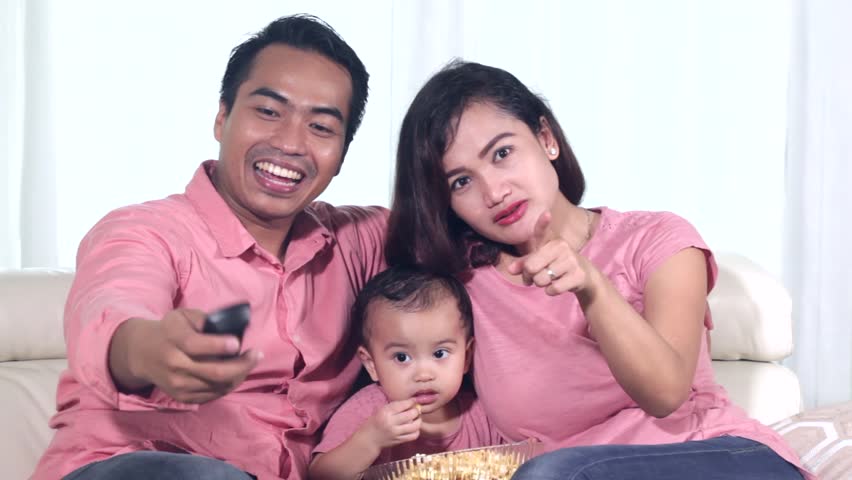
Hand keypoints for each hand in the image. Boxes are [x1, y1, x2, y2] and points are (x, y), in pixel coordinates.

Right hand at [115, 308, 261, 402]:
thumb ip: (203, 319)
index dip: (219, 346)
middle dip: (241, 365)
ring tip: (250, 362)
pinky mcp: (183, 398)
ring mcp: (178, 385)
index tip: (237, 343)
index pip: (195, 346)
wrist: (143, 354)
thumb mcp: (182, 316)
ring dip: (240, 375)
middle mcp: (175, 366)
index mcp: (173, 341)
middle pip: (214, 372)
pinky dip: (230, 384)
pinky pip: (214, 395)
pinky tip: (238, 373)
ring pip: (218, 386)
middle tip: (256, 354)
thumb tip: (229, 327)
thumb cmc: (170, 331)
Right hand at [361, 399, 421, 447]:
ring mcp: (396, 433)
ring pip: (415, 426)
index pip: (403, 405)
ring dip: (418, 420)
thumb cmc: (375, 421)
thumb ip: (395, 406)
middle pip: (411, 414)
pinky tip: (414, 427)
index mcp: (386, 412)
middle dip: (416, 410)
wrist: (369, 439)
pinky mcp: (399, 441)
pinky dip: (416, 430)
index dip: (411, 402)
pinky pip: (413, 436)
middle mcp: (391, 422)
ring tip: (417, 418)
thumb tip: (410, 402)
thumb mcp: (381, 410)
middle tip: (416, 409)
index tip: (414, 401)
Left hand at [506, 211, 591, 295]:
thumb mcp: (540, 260)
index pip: (543, 232)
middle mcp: (561, 247)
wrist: (585, 275)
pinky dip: (550, 291)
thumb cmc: (556, 264)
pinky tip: (558, 285)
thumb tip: (510, 269)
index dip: (543, 223)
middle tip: (535, 276)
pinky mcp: (578, 275)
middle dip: (529, 276)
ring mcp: (571, 261)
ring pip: (541, 279)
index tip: (546, 214)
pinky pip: (552, 289)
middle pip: (531, 267)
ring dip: (540, 284)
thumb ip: (524, 263)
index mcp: (551, 241)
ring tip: (549, 279)